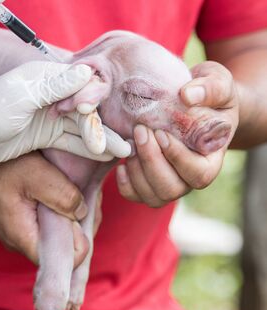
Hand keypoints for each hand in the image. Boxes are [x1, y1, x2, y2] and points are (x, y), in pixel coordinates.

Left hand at [0, 62, 130, 177]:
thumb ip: (54, 88)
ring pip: (80, 127)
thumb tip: (86, 73)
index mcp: (43, 78)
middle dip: (101, 128)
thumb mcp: (20, 99)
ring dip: (100, 140)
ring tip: (124, 152)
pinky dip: (86, 148)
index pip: (79, 84)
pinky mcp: (45, 134)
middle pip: (84, 109)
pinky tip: (104, 156)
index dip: (92, 101)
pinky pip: (71, 141)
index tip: (98, 118)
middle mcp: (49, 95)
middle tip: (123, 146)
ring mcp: (48, 116)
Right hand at [0, 152, 89, 266]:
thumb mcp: (37, 175)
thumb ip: (64, 197)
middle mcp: (19, 241)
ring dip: (68, 213)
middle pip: (62, 247)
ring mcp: (17, 231)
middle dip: (78, 224)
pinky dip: (56, 208)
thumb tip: (82, 213)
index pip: (64, 261)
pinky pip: (44, 222)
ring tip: (70, 187)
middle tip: (81, 194)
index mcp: (24, 237)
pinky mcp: (17, 220)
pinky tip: (59, 188)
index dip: (81, 239)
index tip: (84, 210)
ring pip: (54, 233)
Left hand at [116, 61, 238, 206]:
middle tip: (140, 131)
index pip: (199, 174)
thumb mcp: (217, 83)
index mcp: (212, 159)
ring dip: (136, 171)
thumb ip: (210, 88)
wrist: (193, 104)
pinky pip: (135, 195)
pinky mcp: (149, 182)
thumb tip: (187, 96)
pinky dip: (125, 183)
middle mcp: (191, 177)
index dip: (177, 158)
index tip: (161, 133)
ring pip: (152, 196)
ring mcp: (170, 183)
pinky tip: (121, 162)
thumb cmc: (208, 95)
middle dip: (151, 161)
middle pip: (172, 189)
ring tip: (130, 142)